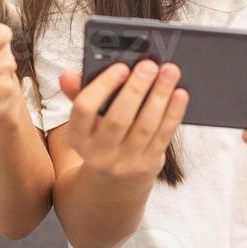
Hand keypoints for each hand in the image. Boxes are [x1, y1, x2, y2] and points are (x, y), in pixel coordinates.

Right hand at [61, 59, 187, 182]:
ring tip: (169, 72)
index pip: (84, 109)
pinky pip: (163, 136)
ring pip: (145, 126)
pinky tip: (180, 94)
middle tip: (149, 65)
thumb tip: (66, 75)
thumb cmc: (101, 138)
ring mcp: (125, 162)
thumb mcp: (86, 122)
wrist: (115, 182)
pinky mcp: (149, 164)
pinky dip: (173, 113)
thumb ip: (79, 94)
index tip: (121, 67)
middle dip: (136, 89)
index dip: (103, 86)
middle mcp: (99, 153)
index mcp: (78, 137)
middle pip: (118, 118)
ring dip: (159, 96)